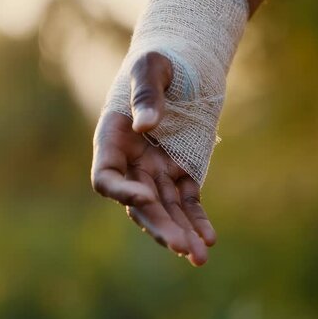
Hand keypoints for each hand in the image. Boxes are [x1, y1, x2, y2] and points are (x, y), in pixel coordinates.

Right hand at [91, 52, 215, 265]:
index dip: (122, 192)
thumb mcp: (151, 67)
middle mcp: (132, 164)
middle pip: (140, 204)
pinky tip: (210, 239)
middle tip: (180, 246)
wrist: (180, 66)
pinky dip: (198, 220)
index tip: (145, 197)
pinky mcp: (183, 173)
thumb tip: (146, 128)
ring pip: (167, 210)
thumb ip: (146, 94)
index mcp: (114, 141)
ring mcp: (157, 171)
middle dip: (160, 225)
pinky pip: (188, 202)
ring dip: (181, 232)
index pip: (107, 178)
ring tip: (199, 256)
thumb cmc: (157, 62)